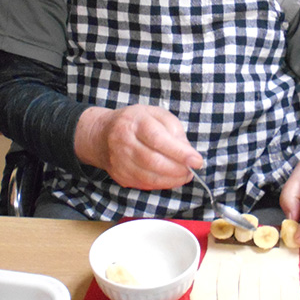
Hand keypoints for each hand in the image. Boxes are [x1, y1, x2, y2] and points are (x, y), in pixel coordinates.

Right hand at [74, 104, 202, 189]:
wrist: (102, 134)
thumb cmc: (135, 122)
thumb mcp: (156, 114)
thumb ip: (174, 129)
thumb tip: (187, 151)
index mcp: (135, 122)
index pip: (158, 139)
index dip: (180, 153)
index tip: (197, 160)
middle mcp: (124, 142)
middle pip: (154, 161)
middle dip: (178, 169)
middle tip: (192, 170)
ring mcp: (119, 161)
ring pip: (149, 177)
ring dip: (172, 180)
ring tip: (184, 175)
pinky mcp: (120, 176)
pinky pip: (144, 185)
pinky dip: (162, 184)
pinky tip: (171, 179)